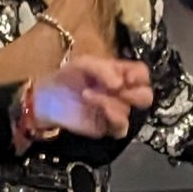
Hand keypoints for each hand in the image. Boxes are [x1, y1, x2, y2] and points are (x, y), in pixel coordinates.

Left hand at [33, 55, 152, 137]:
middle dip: (135, 93)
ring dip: (112, 101)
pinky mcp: (106, 128)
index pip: (142, 74)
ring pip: (131, 111)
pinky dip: (113, 117)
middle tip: (118, 90)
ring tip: (88, 95)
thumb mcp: (84, 63)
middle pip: (145, 96)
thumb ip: (104, 69)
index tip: (127, 76)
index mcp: (120, 75)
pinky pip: (121, 127)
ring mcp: (115, 111)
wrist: (46, 99)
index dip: (139, 75)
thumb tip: (120, 84)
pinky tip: (99, 108)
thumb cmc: (66, 77)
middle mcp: (121, 93)